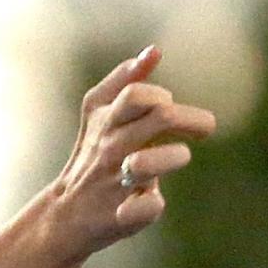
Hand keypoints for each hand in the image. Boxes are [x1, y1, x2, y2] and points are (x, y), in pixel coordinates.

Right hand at [43, 46, 215, 257]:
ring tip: (178, 158)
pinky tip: (149, 200)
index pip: (137, 95)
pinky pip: (147, 208)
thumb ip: (124, 80)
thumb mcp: (99, 113)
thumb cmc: (91, 156)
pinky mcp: (120, 217)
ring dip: (174, 157)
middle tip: (204, 128)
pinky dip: (152, 205)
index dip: (159, 96)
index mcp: (107, 124)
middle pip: (160, 118)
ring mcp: (114, 184)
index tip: (170, 105)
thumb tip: (154, 50)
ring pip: (147, 164)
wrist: (63, 214)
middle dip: (191, 119)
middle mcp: (110, 151)